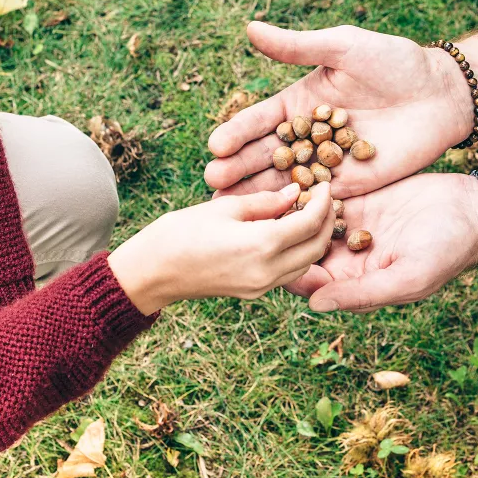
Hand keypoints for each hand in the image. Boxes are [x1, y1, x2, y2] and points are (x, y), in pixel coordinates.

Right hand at [108, 182, 334, 314]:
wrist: (151, 273)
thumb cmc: (180, 232)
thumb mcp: (224, 208)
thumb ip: (264, 202)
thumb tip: (295, 193)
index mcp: (261, 245)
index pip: (309, 223)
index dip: (322, 201)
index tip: (325, 184)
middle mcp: (268, 272)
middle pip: (316, 247)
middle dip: (326, 221)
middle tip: (324, 199)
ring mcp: (262, 287)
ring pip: (307, 263)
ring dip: (315, 239)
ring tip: (310, 213)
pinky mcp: (254, 293)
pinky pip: (290, 273)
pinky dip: (299, 252)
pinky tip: (290, 233)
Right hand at [205, 22, 471, 198]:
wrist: (440, 94)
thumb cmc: (393, 63)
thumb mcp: (343, 48)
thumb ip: (298, 47)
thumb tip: (250, 28)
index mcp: (299, 103)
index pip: (261, 121)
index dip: (238, 133)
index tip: (214, 145)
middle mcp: (306, 136)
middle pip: (265, 155)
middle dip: (239, 168)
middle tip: (213, 182)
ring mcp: (326, 163)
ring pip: (285, 182)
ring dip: (258, 195)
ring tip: (230, 207)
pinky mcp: (348, 185)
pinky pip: (316, 199)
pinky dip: (294, 211)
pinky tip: (272, 223)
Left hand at [287, 173, 477, 312]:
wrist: (474, 209)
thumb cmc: (446, 250)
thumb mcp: (408, 276)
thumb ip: (362, 293)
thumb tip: (314, 306)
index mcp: (354, 281)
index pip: (309, 282)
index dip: (287, 268)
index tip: (271, 251)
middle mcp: (346, 256)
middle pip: (301, 251)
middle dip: (282, 238)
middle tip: (264, 219)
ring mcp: (349, 225)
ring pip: (307, 222)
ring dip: (290, 212)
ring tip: (272, 196)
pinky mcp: (357, 199)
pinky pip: (323, 197)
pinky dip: (309, 190)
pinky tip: (294, 175)